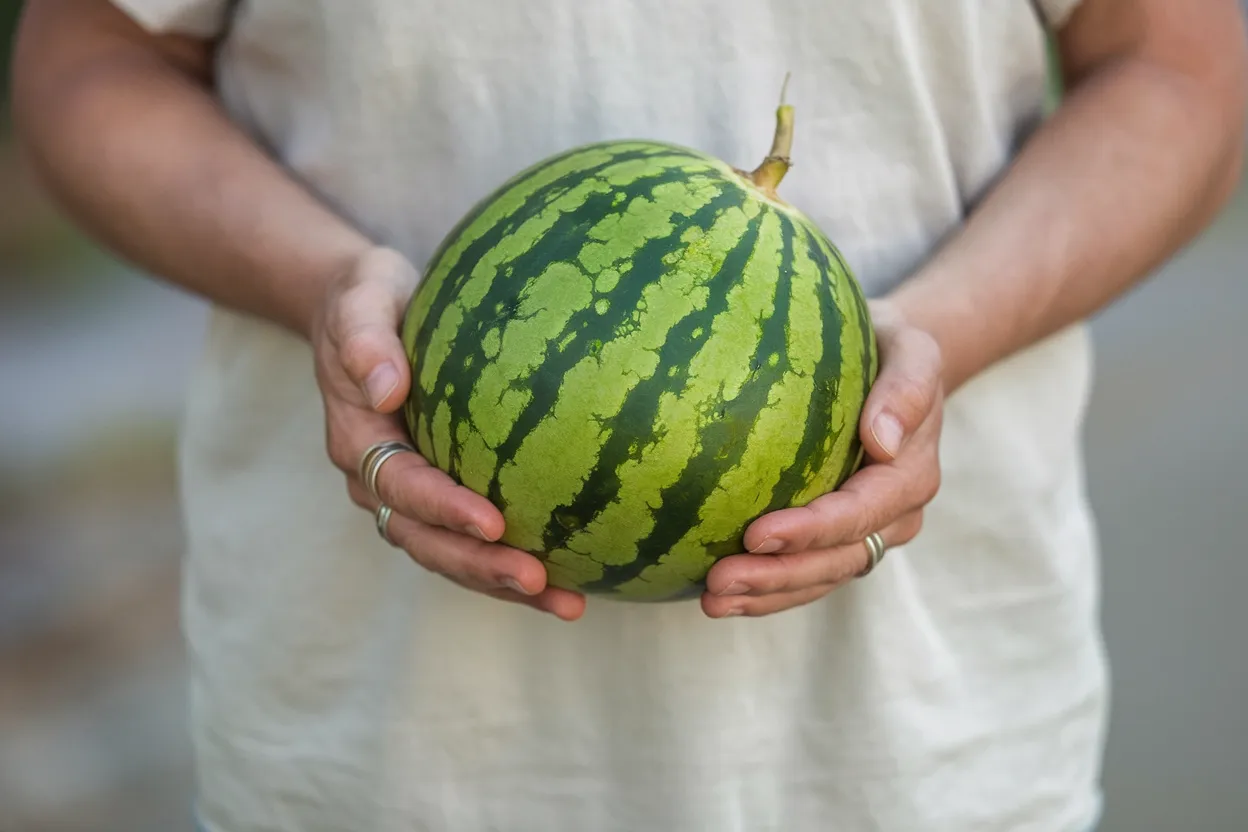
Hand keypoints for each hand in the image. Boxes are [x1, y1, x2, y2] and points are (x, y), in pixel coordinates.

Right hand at [311, 247, 586, 620]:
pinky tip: (574, 578)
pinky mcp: (442, 495)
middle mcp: (380, 481)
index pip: (402, 487)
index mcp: (359, 443)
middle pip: (427, 541)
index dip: (443, 510)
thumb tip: (386, 388)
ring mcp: (410, 495)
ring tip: (568, 603)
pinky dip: (514, 562)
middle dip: (480, 566)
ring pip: (452, 555)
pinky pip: (474, 540)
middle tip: (537, 580)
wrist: (363, 313)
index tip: (491, 522)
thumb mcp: (359, 302)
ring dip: (503, 583)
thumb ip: (364, 341)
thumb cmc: (366, 300)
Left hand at [701, 298, 943, 617]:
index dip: (812, 530)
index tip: (757, 535)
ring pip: (818, 578)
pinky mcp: (837, 541)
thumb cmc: (892, 348)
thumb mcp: (912, 349)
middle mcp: (893, 516)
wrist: (893, 367)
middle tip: (718, 583)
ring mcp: (866, 534)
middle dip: (779, 577)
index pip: (860, 512)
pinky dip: (765, 591)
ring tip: (711, 600)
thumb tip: (882, 440)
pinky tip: (714, 594)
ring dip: (766, 595)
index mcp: (911, 476)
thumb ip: (907, 388)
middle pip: (836, 560)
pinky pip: (803, 575)